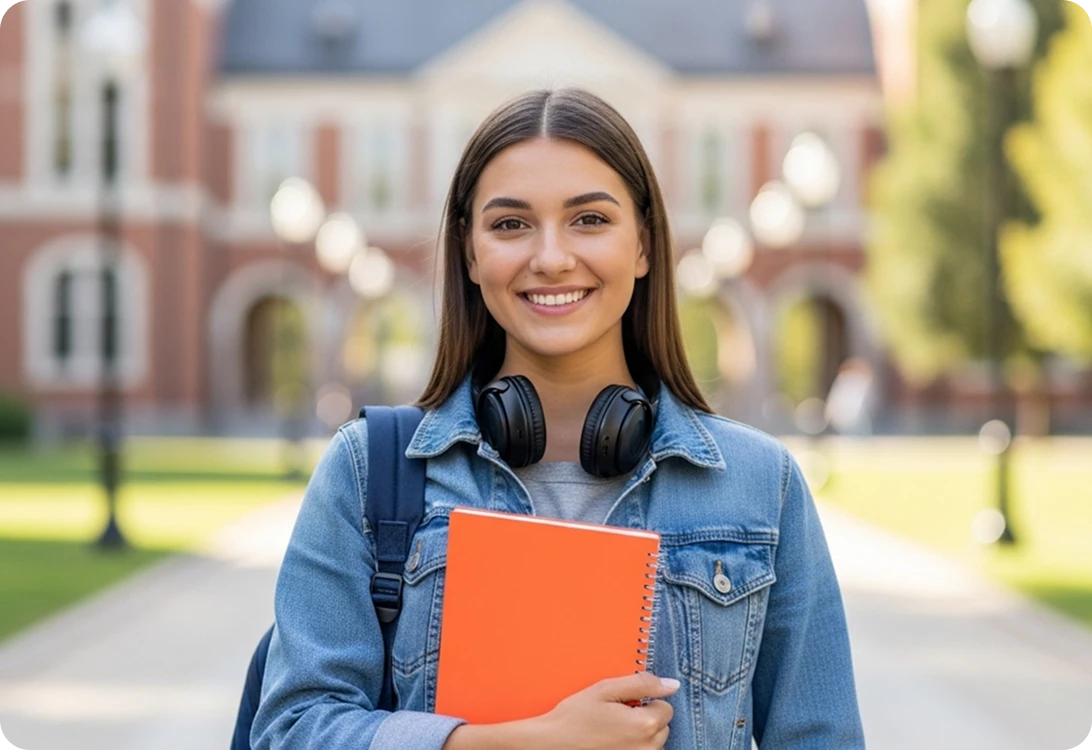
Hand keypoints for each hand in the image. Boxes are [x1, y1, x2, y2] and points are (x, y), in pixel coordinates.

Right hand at [441, 672, 678, 749]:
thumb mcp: (605, 690)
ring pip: (653, 744)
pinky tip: (611, 743)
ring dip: (640, 735)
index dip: (646, 700)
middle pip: (663, 727)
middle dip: (645, 718)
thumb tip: (672, 684)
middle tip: (616, 715)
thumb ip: (642, 683)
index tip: (625, 703)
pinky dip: (632, 748)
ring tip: (611, 730)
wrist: (550, 745)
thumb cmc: (574, 717)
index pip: (666, 707)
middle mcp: (647, 748)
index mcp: (644, 725)